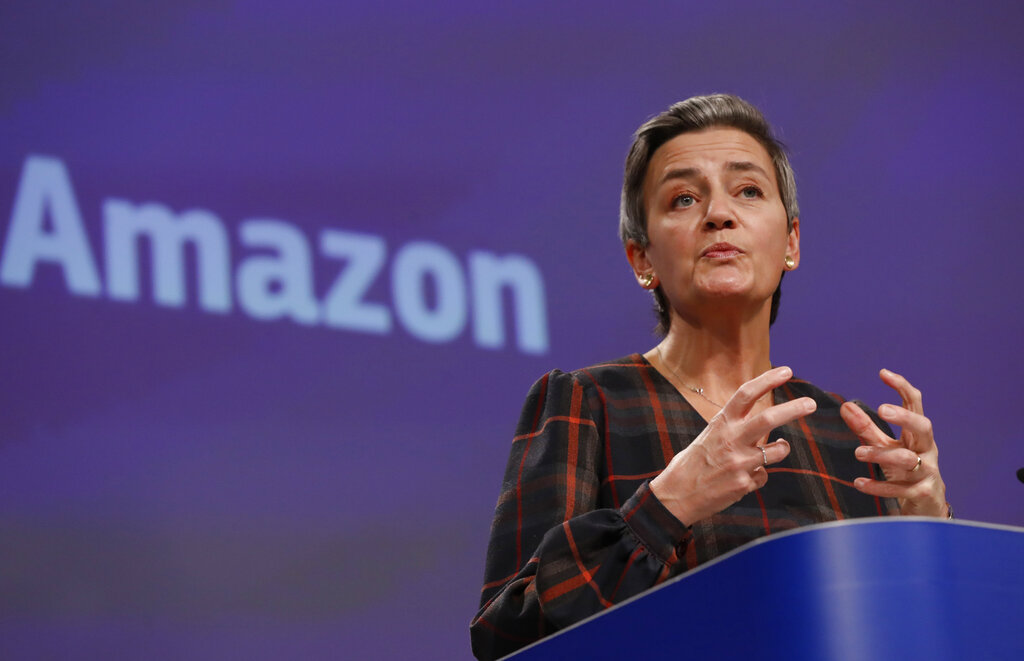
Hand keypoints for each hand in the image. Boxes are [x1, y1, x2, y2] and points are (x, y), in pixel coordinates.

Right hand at [650, 366, 816, 525]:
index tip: (786, 371)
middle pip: (768, 418)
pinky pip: (763, 476)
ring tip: (779, 447)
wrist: (676, 495)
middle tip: (811, 404)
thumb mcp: (709, 436)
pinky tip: (742, 479)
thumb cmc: (693, 464)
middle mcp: (730, 439)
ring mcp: (738, 462)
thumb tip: (762, 426)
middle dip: (794, 409)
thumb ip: (734, 429)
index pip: (746, 394)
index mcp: (720, 423)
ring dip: (782, 448)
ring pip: (778, 451)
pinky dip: (758, 475)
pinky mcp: (743, 484)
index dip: (768, 380)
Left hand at [840, 369, 947, 516]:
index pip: (915, 405)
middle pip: (923, 427)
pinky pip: (900, 489)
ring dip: (881, 454)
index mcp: (918, 434)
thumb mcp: (885, 447)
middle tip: (881, 410)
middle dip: (905, 417)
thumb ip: (866, 428)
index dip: (902, 387)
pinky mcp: (922, 494)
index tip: (883, 373)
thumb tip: (845, 406)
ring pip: (907, 459)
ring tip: (858, 453)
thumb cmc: (905, 471)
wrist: (926, 508)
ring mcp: (927, 472)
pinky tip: (858, 484)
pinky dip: (879, 487)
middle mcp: (926, 450)